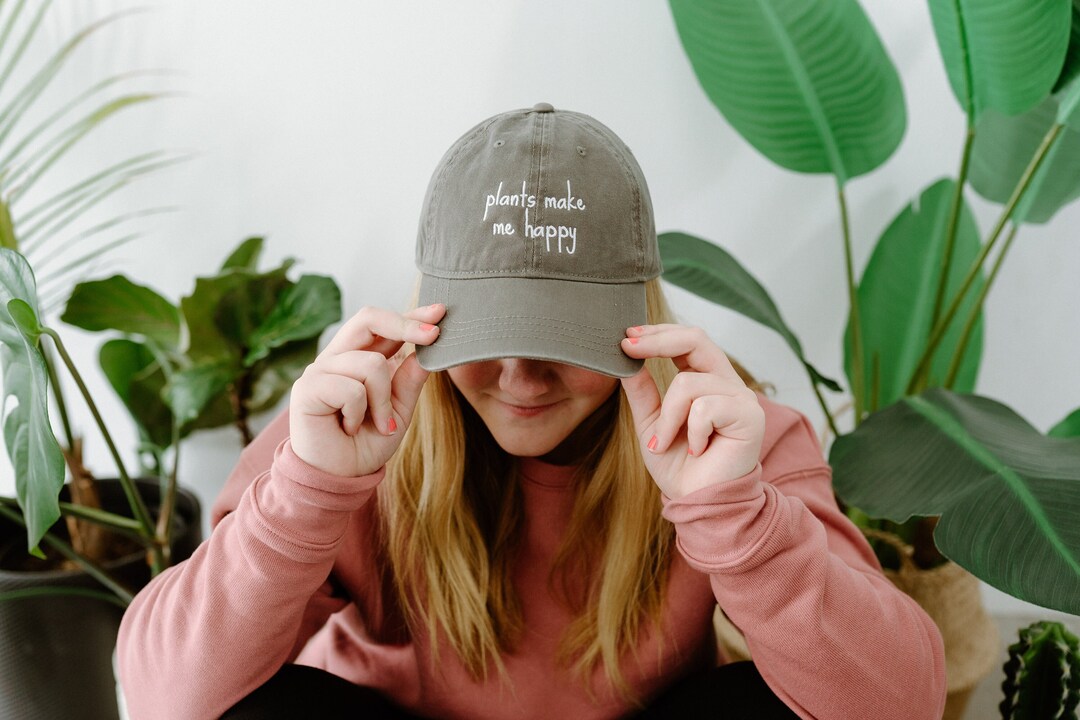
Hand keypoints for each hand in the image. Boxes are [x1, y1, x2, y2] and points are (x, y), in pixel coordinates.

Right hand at [288, 304, 445, 476]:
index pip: (383, 325)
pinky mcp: (307, 388)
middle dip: (404, 324)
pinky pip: (352, 389)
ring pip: (371, 364)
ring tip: (378, 423)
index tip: (440, 312)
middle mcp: (338, 357)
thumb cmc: (366, 442)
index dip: (411, 316)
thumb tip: (427, 351)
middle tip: (433, 335)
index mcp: (359, 358)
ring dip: (383, 401)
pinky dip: (360, 413)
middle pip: (368, 318)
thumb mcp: (399, 411)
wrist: (339, 477)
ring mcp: (320, 370)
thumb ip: (410, 381)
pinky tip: (349, 428)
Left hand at [619, 324, 764, 498]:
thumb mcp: (650, 423)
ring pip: (688, 383)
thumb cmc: (680, 467)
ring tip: (664, 444)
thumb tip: (626, 360)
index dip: (657, 333)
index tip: (626, 336)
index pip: (687, 341)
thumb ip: (642, 392)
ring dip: (667, 418)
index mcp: (707, 380)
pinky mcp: (749, 416)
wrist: (700, 503)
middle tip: (628, 347)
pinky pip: (704, 408)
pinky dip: (691, 432)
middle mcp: (727, 383)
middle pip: (696, 339)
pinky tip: (698, 450)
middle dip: (658, 341)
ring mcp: (742, 397)